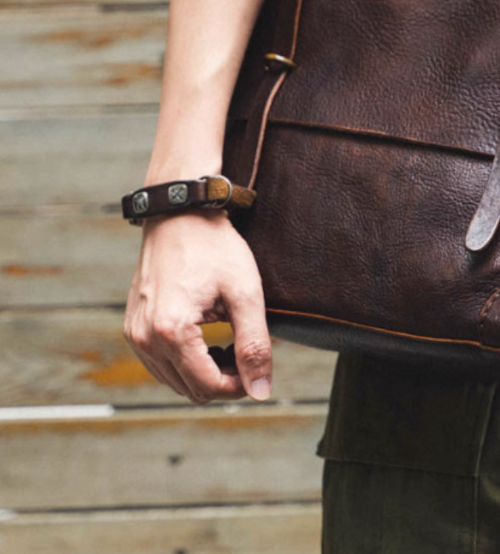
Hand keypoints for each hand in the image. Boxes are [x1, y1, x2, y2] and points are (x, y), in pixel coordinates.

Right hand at [124, 210, 271, 403]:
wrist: (180, 213)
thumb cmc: (214, 247)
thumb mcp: (244, 292)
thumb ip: (255, 344)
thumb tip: (261, 392)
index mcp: (170, 331)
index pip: (208, 387)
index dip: (240, 385)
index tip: (258, 365)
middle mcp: (144, 339)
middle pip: (191, 390)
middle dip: (224, 379)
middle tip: (245, 349)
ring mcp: (134, 334)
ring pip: (174, 382)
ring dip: (204, 373)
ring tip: (229, 342)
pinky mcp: (132, 328)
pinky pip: (160, 364)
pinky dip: (186, 362)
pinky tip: (207, 338)